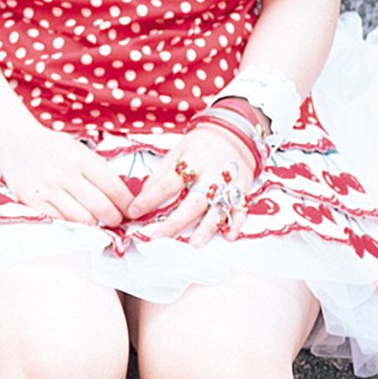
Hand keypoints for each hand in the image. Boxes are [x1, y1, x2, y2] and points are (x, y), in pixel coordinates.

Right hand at [0, 126, 133, 227]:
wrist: (15, 144)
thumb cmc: (52, 148)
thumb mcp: (78, 150)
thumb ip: (97, 171)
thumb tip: (123, 197)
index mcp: (80, 158)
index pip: (114, 188)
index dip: (127, 204)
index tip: (131, 210)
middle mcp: (64, 173)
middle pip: (101, 207)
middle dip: (114, 218)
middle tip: (116, 220)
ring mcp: (47, 189)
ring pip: (83, 219)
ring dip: (94, 224)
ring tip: (97, 221)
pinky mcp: (32, 201)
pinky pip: (60, 221)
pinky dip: (73, 224)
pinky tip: (77, 220)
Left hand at [127, 125, 253, 245]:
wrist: (233, 134)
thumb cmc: (200, 147)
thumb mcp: (177, 152)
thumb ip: (161, 175)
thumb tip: (142, 197)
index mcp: (193, 160)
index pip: (168, 183)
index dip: (150, 198)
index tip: (134, 212)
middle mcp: (212, 173)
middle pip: (194, 201)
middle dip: (176, 222)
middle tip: (158, 237)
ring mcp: (230, 182)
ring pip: (218, 209)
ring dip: (206, 228)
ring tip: (194, 245)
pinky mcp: (243, 189)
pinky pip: (241, 208)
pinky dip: (236, 223)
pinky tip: (228, 235)